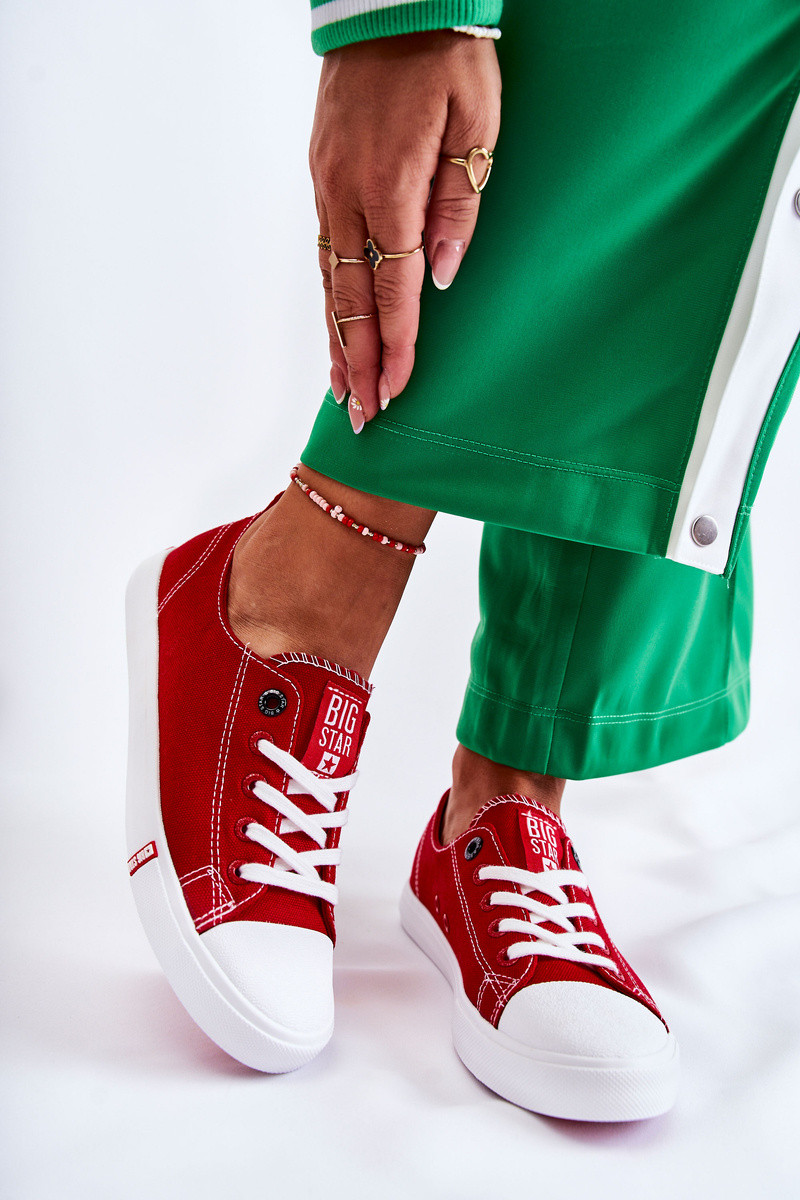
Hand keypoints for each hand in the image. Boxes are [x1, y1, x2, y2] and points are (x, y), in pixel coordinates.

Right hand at [309, 32, 500, 431]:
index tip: (397, 391)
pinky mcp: (321, 174)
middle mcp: (347, 194)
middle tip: (361, 414)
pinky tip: (333, 324)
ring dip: (336, 338)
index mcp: (390, 187)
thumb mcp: (477, 125)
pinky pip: (323, 250)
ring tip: (342, 387)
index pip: (392, 289)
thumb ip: (460, 203)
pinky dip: (327, 296)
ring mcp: (327, 185)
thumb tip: (441, 274)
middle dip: (358, 361)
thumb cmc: (446, 56)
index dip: (396, 345)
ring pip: (328, 280)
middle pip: (349, 298)